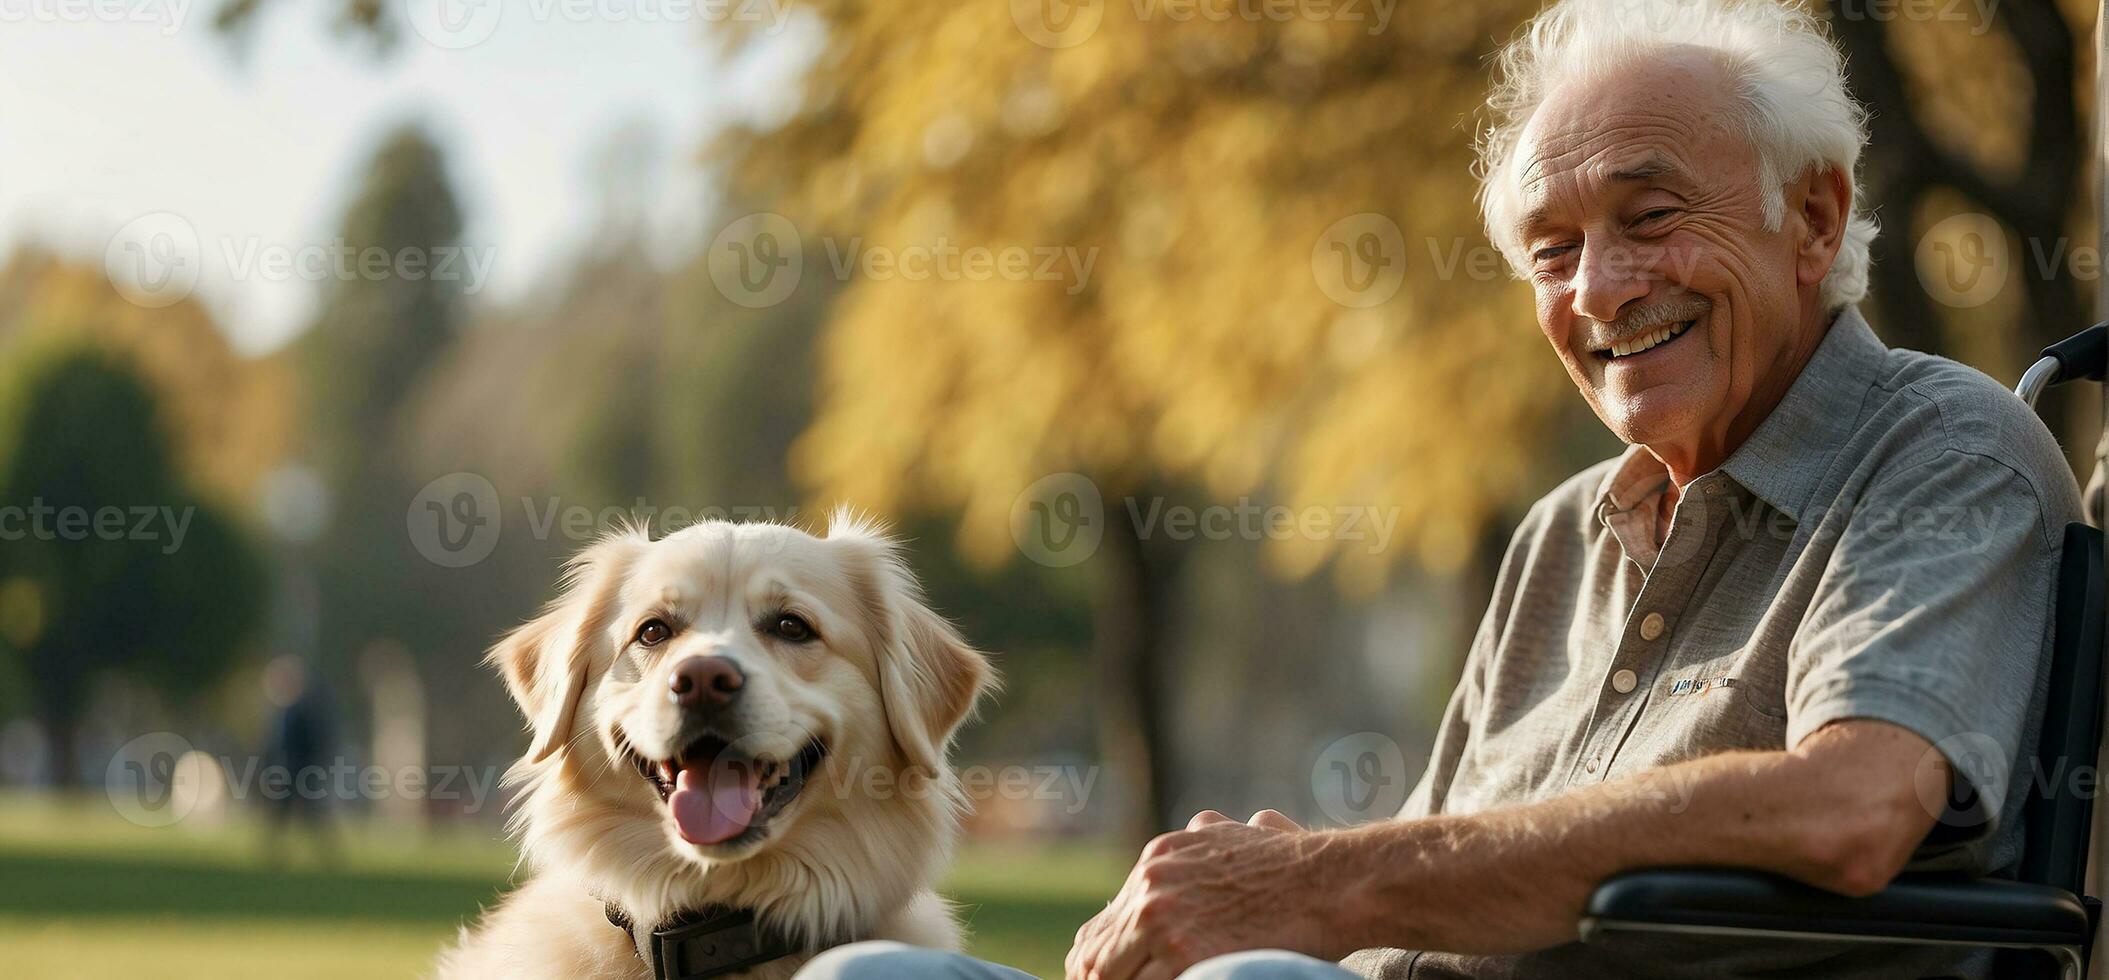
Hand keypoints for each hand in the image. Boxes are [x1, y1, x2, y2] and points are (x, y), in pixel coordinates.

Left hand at [1065, 810, 1341, 979]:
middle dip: (1101, 979)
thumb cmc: (1294, 864)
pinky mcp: (1185, 952)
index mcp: (1157, 860)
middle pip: (1099, 952)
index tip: (1104, 979)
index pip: (1105, 923)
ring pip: (1113, 974)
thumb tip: (1198, 826)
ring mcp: (1163, 917)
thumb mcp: (1236, 833)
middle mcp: (1151, 884)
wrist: (1330, 881)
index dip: (1100, 959)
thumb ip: (1203, 839)